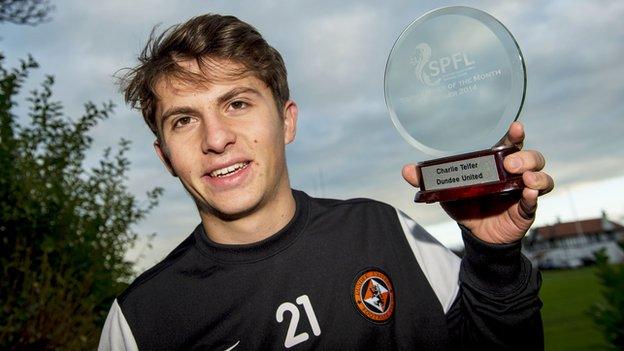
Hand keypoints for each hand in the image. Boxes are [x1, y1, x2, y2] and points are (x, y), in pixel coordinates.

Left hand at [401, 122, 553, 243]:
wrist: (477, 235)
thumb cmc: (466, 205)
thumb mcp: (447, 192)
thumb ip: (428, 180)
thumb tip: (406, 170)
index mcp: (497, 163)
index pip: (512, 143)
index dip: (516, 134)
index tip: (515, 127)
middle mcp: (515, 173)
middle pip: (532, 157)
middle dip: (525, 156)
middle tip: (510, 163)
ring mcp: (523, 190)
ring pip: (542, 176)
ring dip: (536, 174)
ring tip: (524, 178)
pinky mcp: (526, 209)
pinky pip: (535, 200)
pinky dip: (533, 196)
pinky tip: (528, 194)